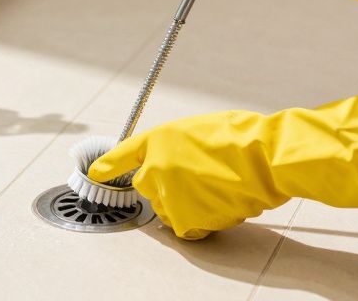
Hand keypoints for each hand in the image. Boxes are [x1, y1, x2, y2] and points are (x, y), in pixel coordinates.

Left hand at [88, 94, 357, 239]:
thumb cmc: (241, 139)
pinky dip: (199, 222)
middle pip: (147, 186)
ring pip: (166, 208)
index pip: (123, 153)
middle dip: (166, 185)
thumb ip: (176, 147)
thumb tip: (173, 165)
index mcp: (158, 138)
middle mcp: (155, 167)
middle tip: (196, 180)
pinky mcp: (183, 219)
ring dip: (183, 203)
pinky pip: (184, 227)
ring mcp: (166, 195)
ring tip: (214, 189)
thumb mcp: (198, 130)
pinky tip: (218, 205)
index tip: (95, 173)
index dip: (108, 164)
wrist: (262, 158)